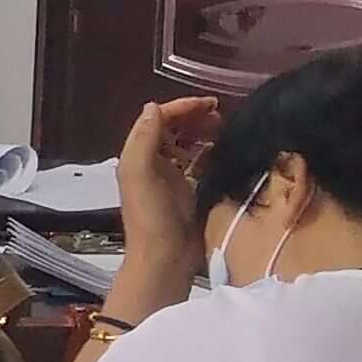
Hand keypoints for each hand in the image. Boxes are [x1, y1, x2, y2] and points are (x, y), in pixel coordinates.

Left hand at [91, 97, 221, 325]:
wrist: (164, 257)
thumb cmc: (151, 215)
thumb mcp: (139, 173)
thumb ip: (143, 139)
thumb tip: (154, 106)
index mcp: (138, 155)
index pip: (159, 119)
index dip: (182, 107)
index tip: (210, 104)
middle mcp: (152, 163)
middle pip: (173, 129)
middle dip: (194, 117)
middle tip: (220, 114)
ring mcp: (170, 178)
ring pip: (186, 144)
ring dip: (201, 132)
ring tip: (222, 126)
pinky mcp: (187, 192)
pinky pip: (197, 164)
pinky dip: (207, 153)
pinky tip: (221, 149)